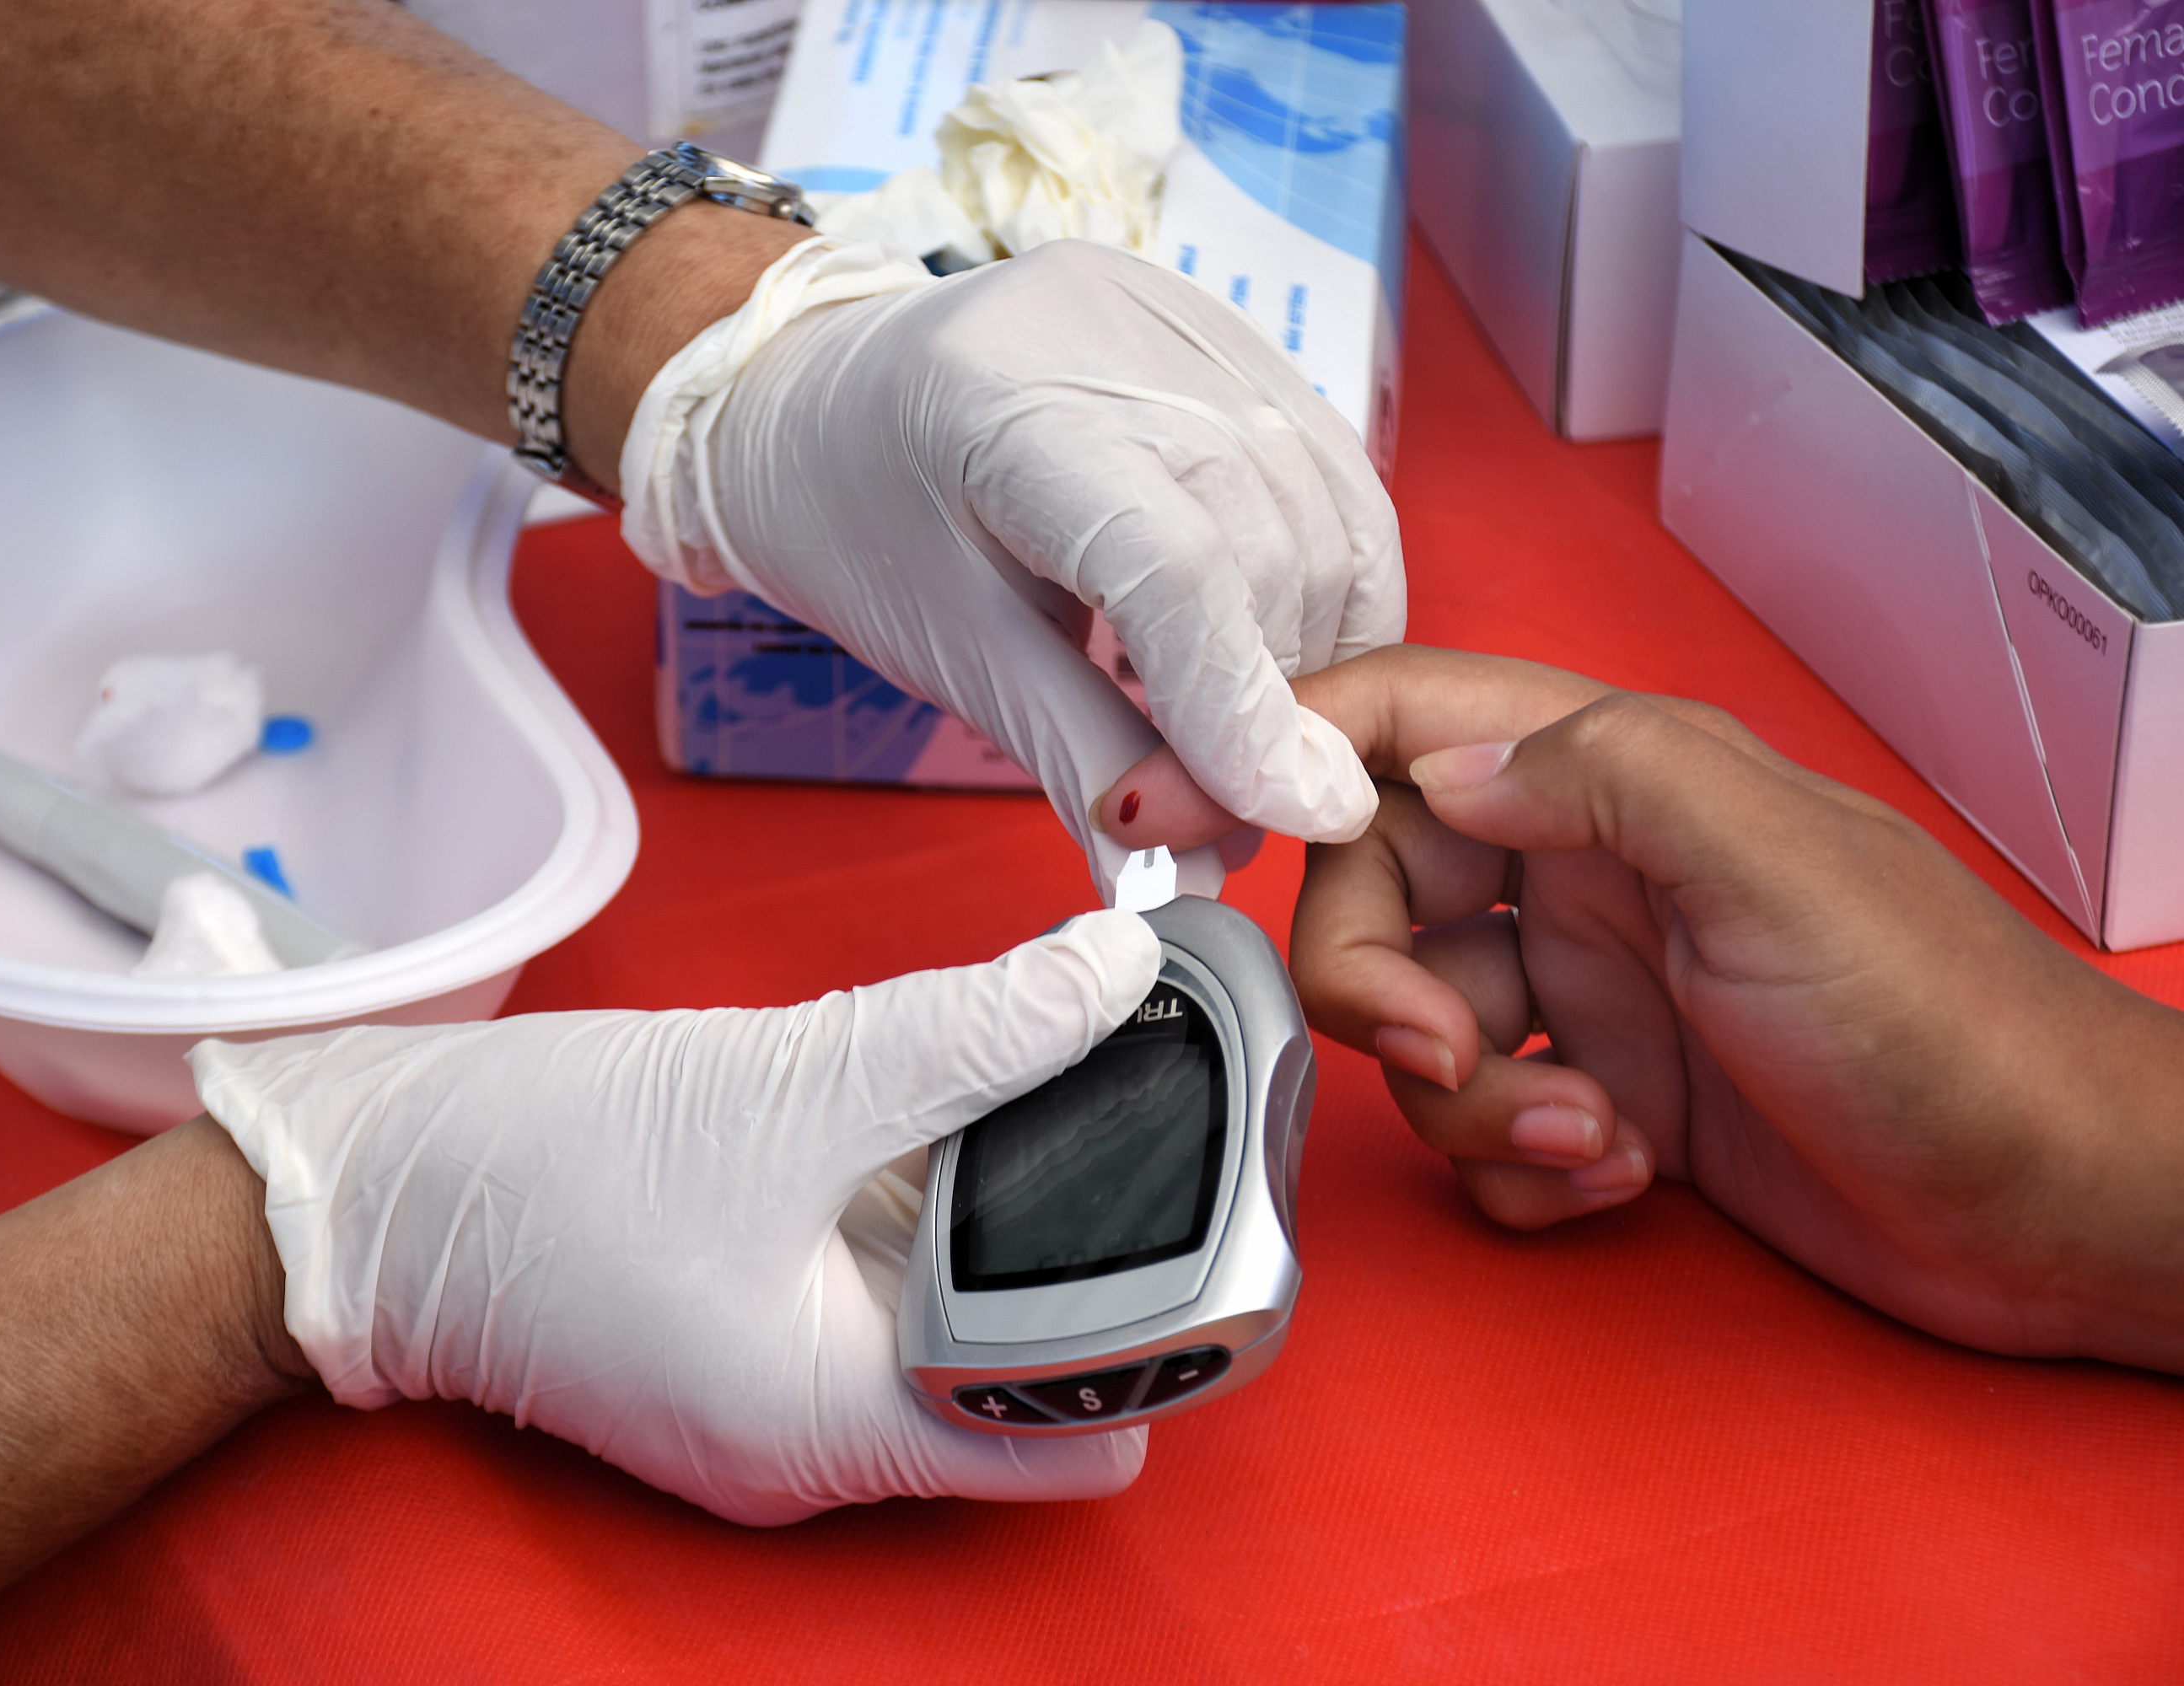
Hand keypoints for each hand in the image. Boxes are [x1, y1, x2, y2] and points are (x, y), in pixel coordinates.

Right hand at [189, 913, 1161, 1524]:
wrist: (357, 1183)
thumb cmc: (541, 1164)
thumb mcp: (788, 1084)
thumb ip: (971, 1032)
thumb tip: (1116, 970)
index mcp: (838, 1431)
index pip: (1078, 1431)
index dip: (1151, 1322)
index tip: (1189, 1192)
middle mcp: (816, 1443)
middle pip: (1017, 1365)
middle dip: (1063, 1242)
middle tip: (1101, 1100)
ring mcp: (769, 1395)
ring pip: (937, 1311)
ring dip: (973, 1208)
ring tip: (988, 1086)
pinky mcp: (733, 1335)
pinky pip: (858, 1282)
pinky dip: (893, 1203)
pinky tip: (883, 1109)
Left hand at [621, 238, 1403, 889]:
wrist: (816, 392)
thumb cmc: (854, 517)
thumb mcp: (948, 651)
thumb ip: (1077, 755)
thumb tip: (1181, 880)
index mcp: (1003, 401)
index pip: (1175, 567)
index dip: (1242, 709)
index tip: (1291, 817)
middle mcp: (1110, 333)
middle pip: (1267, 542)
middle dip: (1278, 698)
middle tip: (1242, 809)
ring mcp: (1178, 315)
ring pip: (1326, 509)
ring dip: (1316, 647)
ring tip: (1246, 734)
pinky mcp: (1220, 325)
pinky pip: (1330, 467)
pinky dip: (1325, 578)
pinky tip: (1270, 647)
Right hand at [1102, 646, 2183, 1371]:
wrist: (2062, 1214)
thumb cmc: (1952, 1028)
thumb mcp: (1775, 865)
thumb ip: (1596, 774)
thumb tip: (1432, 761)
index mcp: (1615, 780)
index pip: (1397, 720)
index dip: (1264, 746)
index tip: (1155, 809)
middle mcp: (1587, 875)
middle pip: (1373, 898)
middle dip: (1380, 991)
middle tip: (1458, 1061)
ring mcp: (1598, 993)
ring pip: (1420, 1032)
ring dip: (1476, 1110)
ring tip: (1599, 1143)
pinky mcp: (1613, 1102)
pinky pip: (1484, 1132)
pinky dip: (1522, 1173)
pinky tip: (1621, 1178)